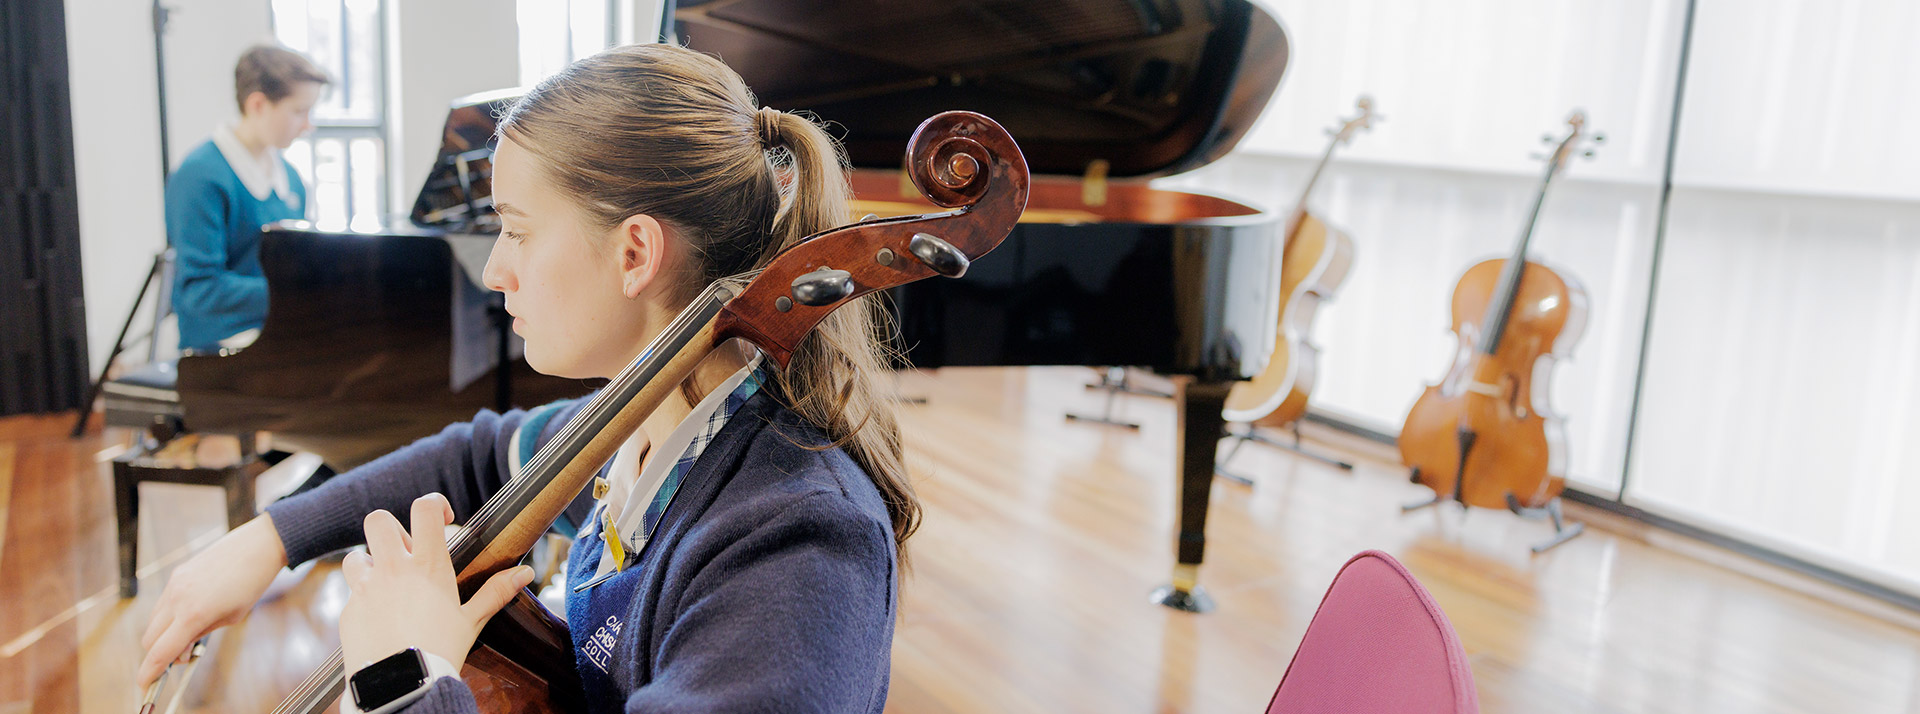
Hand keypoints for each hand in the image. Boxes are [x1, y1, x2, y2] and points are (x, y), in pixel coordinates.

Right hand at [138, 514, 289, 688]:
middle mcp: (177, 600)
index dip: (149, 673)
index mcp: (193, 615)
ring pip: (153, 621)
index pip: (160, 652)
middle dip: (158, 654)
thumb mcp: (231, 618)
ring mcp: (173, 585)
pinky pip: (162, 604)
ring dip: (163, 634)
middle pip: (149, 640)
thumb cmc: (250, 585)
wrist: (256, 547)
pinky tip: (192, 612)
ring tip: (191, 631)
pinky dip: (168, 616)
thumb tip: (179, 649)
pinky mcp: (175, 575)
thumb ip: (201, 635)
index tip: (145, 685)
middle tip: (184, 655)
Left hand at [339, 493, 533, 674]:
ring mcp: (366, 588)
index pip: (424, 509)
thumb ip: (496, 592)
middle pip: (379, 521)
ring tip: (385, 581)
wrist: (402, 685)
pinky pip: (352, 594)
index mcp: (428, 566)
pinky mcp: (348, 611)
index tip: (442, 519)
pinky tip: (380, 618)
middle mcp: (393, 570)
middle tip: (406, 550)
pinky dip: (364, 600)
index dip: (433, 504)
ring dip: (369, 562)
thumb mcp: (472, 620)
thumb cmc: (440, 651)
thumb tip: (525, 573)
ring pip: (356, 555)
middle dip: (391, 529)